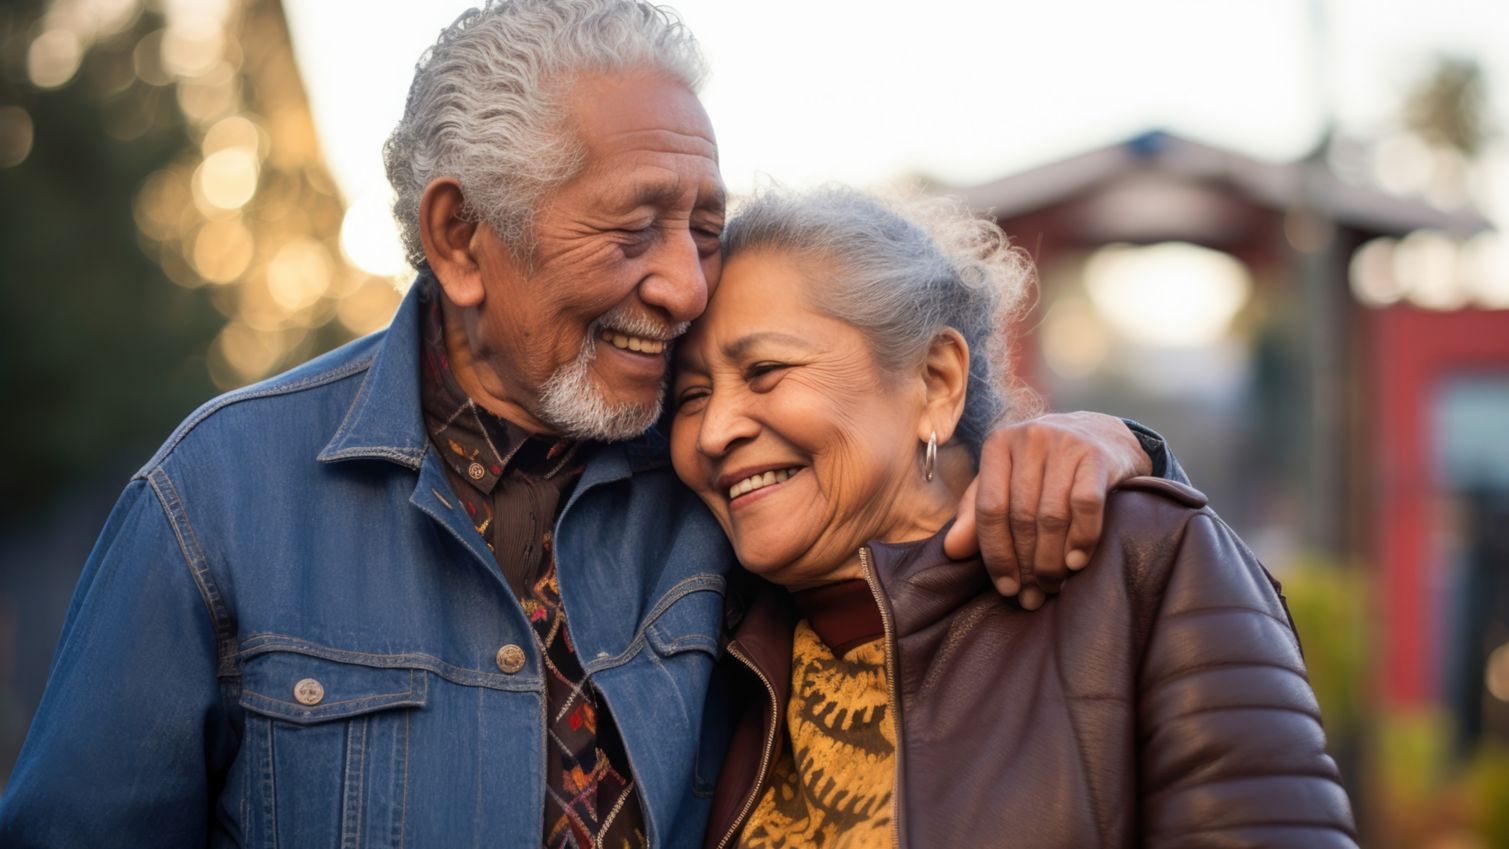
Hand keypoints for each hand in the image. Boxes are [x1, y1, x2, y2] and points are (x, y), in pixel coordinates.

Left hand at [943, 412, 1152, 608]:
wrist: (1103, 434)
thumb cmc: (1045, 467)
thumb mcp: (1007, 481)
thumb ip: (977, 514)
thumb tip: (952, 550)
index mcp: (998, 444)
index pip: (989, 509)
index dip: (996, 554)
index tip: (1006, 588)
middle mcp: (1029, 438)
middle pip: (1021, 516)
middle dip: (1026, 564)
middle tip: (1032, 595)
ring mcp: (1065, 443)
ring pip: (1052, 515)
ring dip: (1051, 559)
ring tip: (1052, 585)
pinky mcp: (1098, 455)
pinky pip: (1086, 506)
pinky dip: (1081, 539)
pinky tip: (1076, 562)